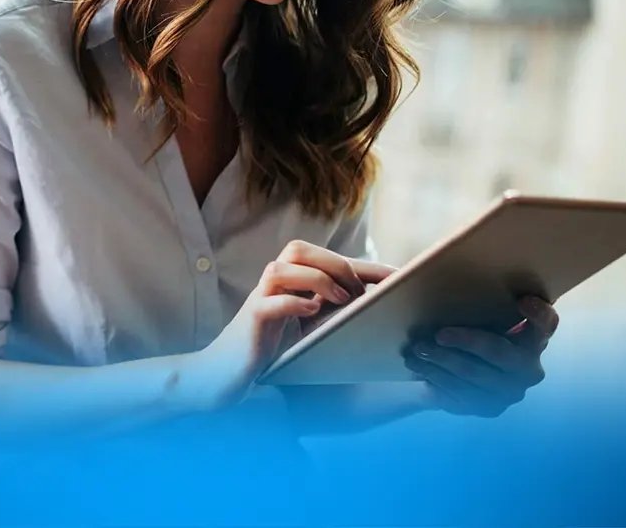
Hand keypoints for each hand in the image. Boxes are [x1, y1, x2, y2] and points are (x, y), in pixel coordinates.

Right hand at [187, 240, 394, 409]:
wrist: (225, 376)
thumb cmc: (270, 352)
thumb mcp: (309, 331)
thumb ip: (332, 314)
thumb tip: (377, 308)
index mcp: (291, 283)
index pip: (330, 260)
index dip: (366, 265)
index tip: (401, 277)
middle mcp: (274, 285)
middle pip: (299, 249)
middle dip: (336, 264)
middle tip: (358, 293)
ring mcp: (260, 300)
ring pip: (281, 268)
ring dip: (316, 278)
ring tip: (340, 299)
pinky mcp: (250, 321)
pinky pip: (270, 301)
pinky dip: (293, 302)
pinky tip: (312, 312)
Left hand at [404, 296, 558, 417]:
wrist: (461, 373)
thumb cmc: (472, 330)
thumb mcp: (477, 314)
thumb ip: (472, 296)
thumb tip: (422, 270)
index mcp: (533, 338)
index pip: (546, 324)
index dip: (539, 313)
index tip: (521, 300)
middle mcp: (528, 368)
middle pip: (498, 351)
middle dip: (465, 340)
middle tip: (437, 333)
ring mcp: (510, 391)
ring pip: (471, 373)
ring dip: (440, 360)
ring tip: (417, 348)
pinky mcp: (489, 408)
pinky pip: (459, 392)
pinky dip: (434, 376)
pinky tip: (418, 365)